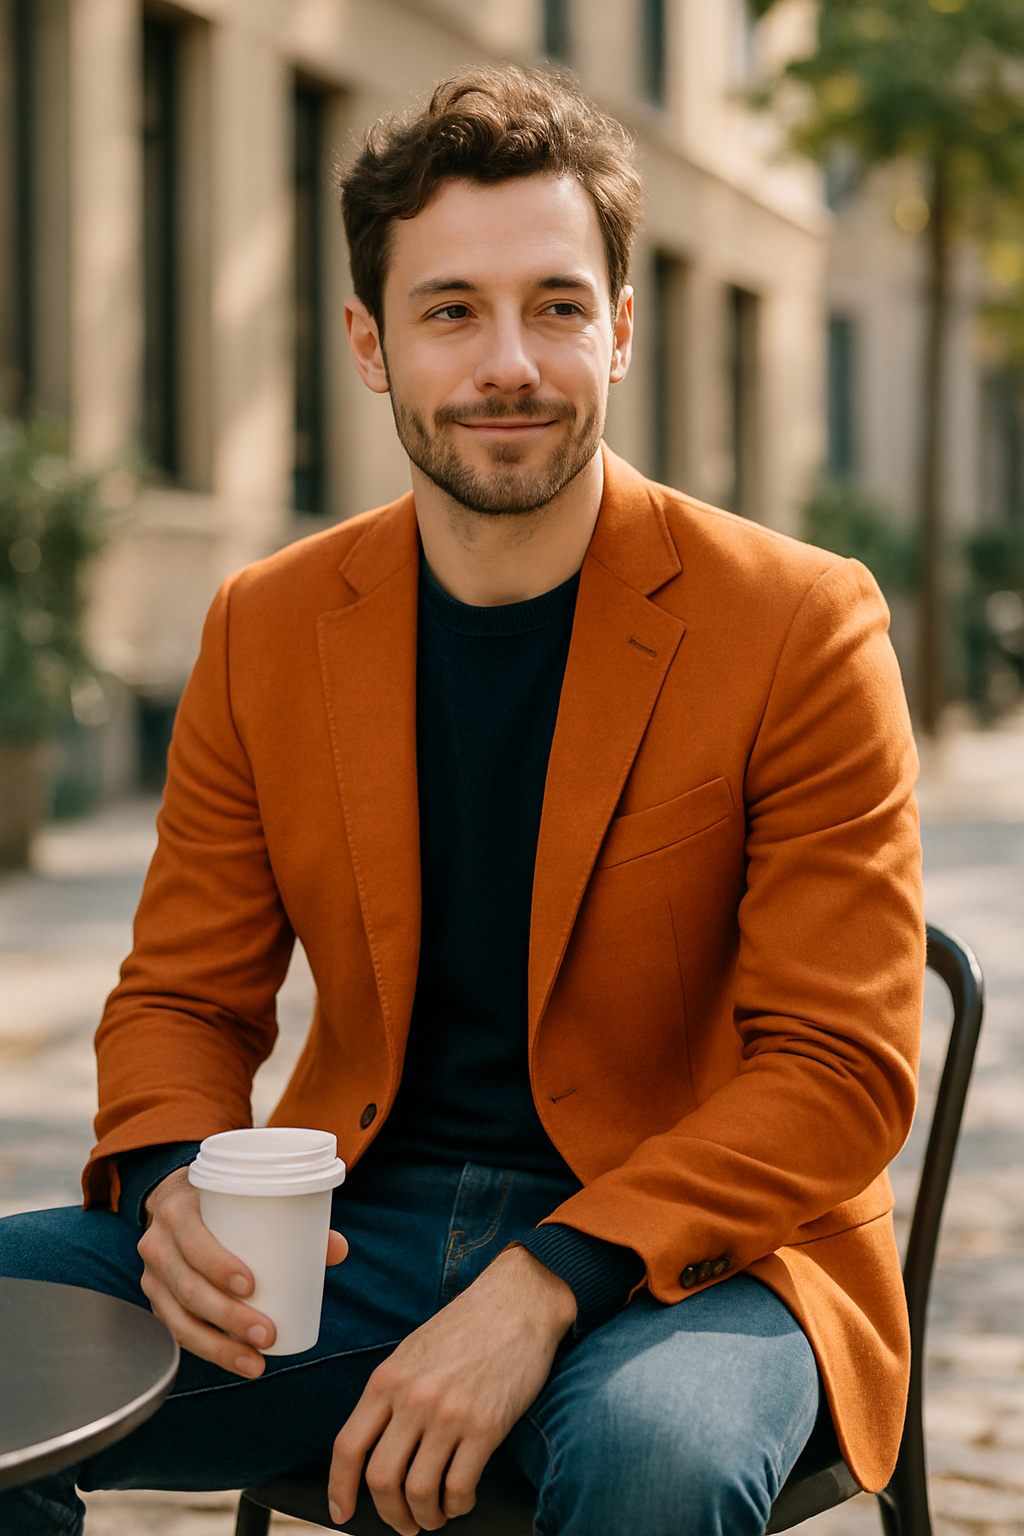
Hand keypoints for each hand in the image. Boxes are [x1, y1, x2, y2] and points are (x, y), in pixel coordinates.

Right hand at [137, 1165, 347, 1377]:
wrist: (174, 1200)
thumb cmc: (219, 1201)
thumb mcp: (244, 1197)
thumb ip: (290, 1219)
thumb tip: (337, 1249)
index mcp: (179, 1211)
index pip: (194, 1241)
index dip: (218, 1266)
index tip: (252, 1286)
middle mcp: (158, 1244)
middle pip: (189, 1288)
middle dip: (229, 1318)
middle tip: (268, 1334)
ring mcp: (152, 1276)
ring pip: (179, 1319)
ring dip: (219, 1346)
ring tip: (256, 1361)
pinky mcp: (156, 1300)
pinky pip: (175, 1331)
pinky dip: (207, 1350)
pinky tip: (235, 1360)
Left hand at [328, 1244, 575, 1533]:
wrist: (518, 1301)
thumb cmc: (467, 1326)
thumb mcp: (413, 1352)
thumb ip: (391, 1394)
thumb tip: (376, 1446)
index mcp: (388, 1379)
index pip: (348, 1446)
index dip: (339, 1488)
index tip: (342, 1511)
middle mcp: (412, 1398)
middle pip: (381, 1479)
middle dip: (389, 1513)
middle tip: (403, 1523)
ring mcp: (448, 1414)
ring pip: (419, 1492)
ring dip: (425, 1516)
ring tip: (435, 1515)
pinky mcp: (486, 1427)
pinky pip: (460, 1488)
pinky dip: (457, 1506)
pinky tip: (462, 1499)